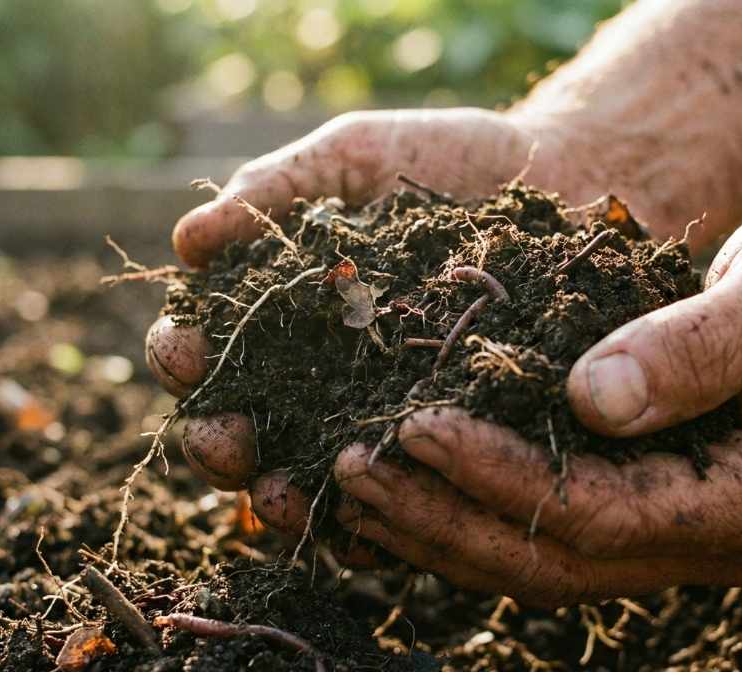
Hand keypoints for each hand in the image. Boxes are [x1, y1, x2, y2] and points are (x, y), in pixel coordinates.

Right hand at [146, 107, 611, 559]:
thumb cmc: (443, 160)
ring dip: (280, 495)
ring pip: (311, 474)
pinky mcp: (441, 440)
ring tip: (280, 495)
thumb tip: (187, 239)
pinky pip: (400, 492)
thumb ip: (275, 190)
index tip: (183, 348)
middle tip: (221, 441)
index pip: (211, 343)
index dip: (184, 351)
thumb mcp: (352, 157)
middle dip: (218, 441)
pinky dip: (372, 517)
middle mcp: (318, 372)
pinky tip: (362, 523)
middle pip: (245, 423)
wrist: (558, 175)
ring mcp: (377, 413)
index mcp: (281, 308)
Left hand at [332, 194, 741, 605]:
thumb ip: (697, 347)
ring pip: (537, 559)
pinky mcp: (647, 501)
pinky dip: (467, 512)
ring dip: (440, 527)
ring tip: (349, 486)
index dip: (499, 475)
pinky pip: (543, 529)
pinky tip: (403, 486)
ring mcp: (675, 530)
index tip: (416, 424)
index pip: (599, 514)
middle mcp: (708, 538)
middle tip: (349, 467)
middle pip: (551, 558)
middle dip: (444, 516)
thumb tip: (591, 398)